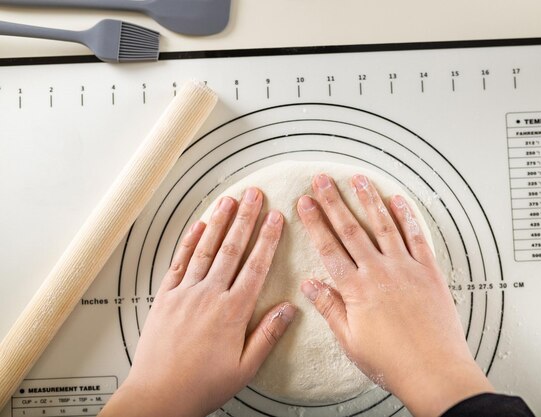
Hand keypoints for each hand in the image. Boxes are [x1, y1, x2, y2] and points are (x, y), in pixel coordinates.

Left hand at [100, 188, 295, 416]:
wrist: (157, 396)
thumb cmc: (202, 385)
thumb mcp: (244, 368)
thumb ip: (268, 335)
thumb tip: (289, 308)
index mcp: (232, 311)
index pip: (255, 266)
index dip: (268, 239)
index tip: (276, 218)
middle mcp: (209, 295)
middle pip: (232, 249)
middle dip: (245, 218)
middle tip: (254, 194)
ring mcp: (185, 293)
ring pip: (205, 249)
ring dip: (218, 222)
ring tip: (228, 200)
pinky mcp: (165, 297)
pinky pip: (179, 263)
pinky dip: (188, 242)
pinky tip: (197, 226)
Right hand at [297, 174, 492, 416]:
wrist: (434, 371)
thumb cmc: (391, 361)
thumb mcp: (350, 340)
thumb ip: (330, 307)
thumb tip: (310, 284)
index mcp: (357, 289)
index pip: (328, 248)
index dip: (314, 223)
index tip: (304, 203)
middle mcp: (379, 272)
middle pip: (351, 229)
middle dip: (334, 201)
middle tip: (322, 180)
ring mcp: (406, 268)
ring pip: (383, 226)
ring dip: (368, 200)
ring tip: (357, 179)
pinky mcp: (429, 271)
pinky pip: (417, 237)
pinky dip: (407, 216)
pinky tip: (398, 200)